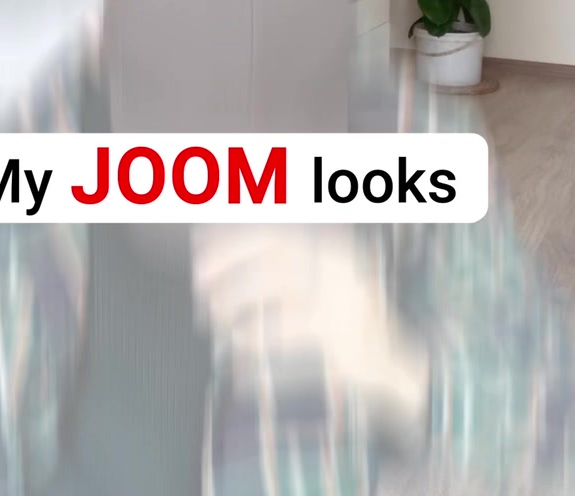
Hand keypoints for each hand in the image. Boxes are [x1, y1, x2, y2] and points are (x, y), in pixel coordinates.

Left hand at [191, 226, 428, 426]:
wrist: (393, 360)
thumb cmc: (342, 314)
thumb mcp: (318, 276)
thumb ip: (278, 261)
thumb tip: (221, 242)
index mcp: (327, 246)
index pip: (272, 232)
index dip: (232, 239)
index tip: (199, 250)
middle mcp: (336, 265)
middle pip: (271, 256)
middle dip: (229, 267)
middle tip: (200, 285)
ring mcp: (340, 298)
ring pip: (275, 287)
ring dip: (236, 300)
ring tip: (216, 316)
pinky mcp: (339, 335)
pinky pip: (286, 329)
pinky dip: (255, 333)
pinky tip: (238, 340)